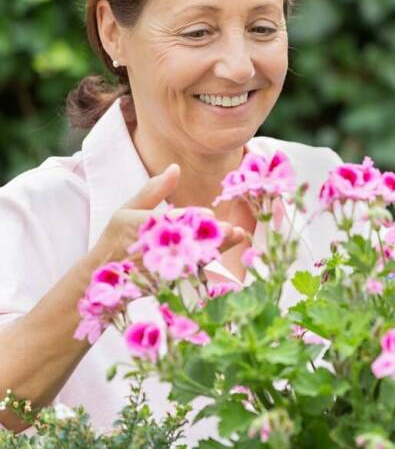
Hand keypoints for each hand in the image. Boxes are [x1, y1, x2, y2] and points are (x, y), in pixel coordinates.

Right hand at [87, 164, 245, 266]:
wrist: (103, 273)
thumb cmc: (119, 235)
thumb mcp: (129, 209)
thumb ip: (153, 190)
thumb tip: (176, 167)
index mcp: (137, 227)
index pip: (165, 223)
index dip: (187, 220)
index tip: (209, 215)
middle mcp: (148, 249)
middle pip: (183, 242)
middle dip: (208, 235)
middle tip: (231, 229)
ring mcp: (159, 268)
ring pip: (191, 259)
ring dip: (216, 248)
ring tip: (237, 236)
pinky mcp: (168, 281)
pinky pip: (191, 274)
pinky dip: (211, 264)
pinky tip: (230, 253)